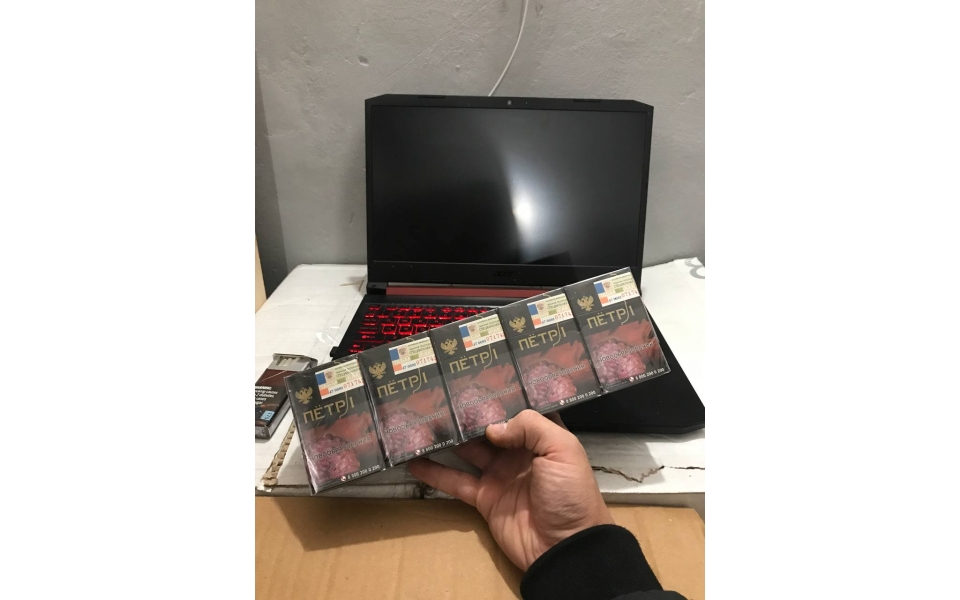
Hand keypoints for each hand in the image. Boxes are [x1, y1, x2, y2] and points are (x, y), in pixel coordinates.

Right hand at [408, 409, 613, 570]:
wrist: (564, 548)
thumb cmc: (571, 495)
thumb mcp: (562, 450)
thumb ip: (530, 427)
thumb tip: (493, 427)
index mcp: (542, 436)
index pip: (518, 408)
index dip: (501, 395)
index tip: (477, 378)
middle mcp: (519, 451)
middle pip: (488, 426)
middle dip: (468, 413)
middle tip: (441, 395)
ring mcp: (499, 475)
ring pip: (468, 450)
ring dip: (448, 438)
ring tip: (422, 421)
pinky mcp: (484, 498)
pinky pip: (456, 482)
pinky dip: (435, 473)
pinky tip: (414, 461)